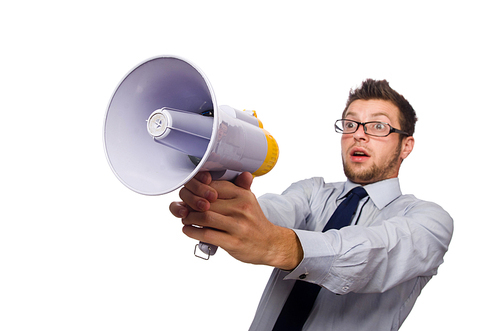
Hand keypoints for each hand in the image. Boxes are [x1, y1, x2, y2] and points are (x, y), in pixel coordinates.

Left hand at [169, 172, 302, 269]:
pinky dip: (192, 231)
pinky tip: (188, 229)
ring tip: (186, 219)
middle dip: (190, 205)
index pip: (213, 185)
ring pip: (204, 216)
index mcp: (243, 195)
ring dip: (189, 218)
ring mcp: (238, 226)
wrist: (270, 244)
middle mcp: (241, 208)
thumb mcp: (250, 200)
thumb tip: (242, 172)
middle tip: (184, 208)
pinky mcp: (233, 242)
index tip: (190, 194)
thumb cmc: (254, 222)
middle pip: (206, 201)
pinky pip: (206, 234)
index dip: (197, 189)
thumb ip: (240, 186)